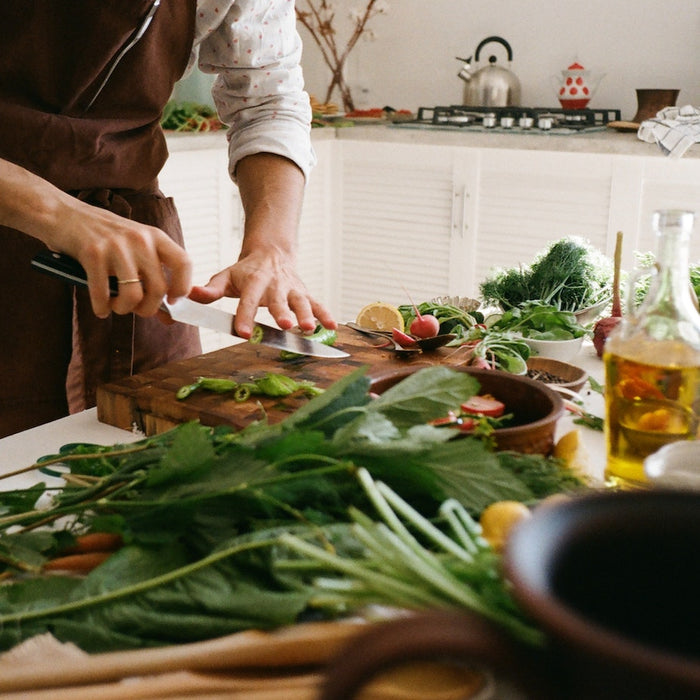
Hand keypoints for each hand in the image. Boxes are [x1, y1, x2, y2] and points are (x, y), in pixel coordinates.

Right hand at [51, 200, 192, 318]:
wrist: (64, 214)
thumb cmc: (104, 238)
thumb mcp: (135, 247)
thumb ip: (152, 276)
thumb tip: (169, 317)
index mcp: (156, 236)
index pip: (184, 263)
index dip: (182, 287)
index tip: (172, 301)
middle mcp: (140, 239)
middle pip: (158, 288)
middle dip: (148, 308)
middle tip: (137, 309)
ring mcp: (116, 245)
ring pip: (133, 295)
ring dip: (124, 309)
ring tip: (116, 306)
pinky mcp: (92, 253)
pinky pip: (102, 294)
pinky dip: (102, 308)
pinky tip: (100, 308)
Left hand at [188, 247, 335, 337]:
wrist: (272, 252)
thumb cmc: (245, 270)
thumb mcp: (226, 276)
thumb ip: (211, 289)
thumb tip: (191, 295)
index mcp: (253, 281)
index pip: (248, 301)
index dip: (245, 316)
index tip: (243, 333)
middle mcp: (275, 285)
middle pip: (279, 300)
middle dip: (283, 313)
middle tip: (286, 325)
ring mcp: (293, 289)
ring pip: (302, 302)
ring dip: (307, 315)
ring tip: (310, 329)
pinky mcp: (305, 293)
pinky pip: (317, 304)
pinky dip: (326, 315)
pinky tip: (333, 328)